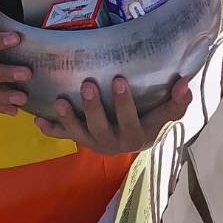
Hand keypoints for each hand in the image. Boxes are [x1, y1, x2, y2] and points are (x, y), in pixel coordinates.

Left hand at [35, 76, 191, 153]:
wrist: (135, 142)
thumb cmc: (152, 121)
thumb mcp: (166, 114)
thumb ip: (177, 102)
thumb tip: (184, 82)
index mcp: (137, 135)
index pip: (132, 119)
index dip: (125, 102)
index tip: (119, 79)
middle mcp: (114, 143)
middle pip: (102, 128)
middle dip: (94, 107)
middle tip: (88, 84)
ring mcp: (95, 142)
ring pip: (80, 134)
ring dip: (68, 119)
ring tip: (60, 101)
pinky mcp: (81, 140)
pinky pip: (64, 137)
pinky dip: (51, 129)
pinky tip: (37, 119)